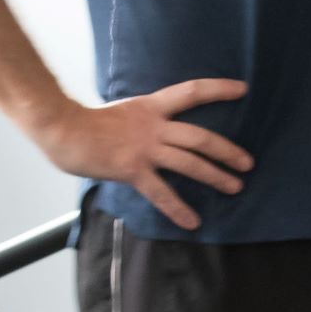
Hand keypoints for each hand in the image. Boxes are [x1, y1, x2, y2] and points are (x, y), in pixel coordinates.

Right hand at [31, 76, 252, 231]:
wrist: (62, 128)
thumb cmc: (87, 123)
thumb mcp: (124, 113)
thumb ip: (144, 122)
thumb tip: (159, 133)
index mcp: (151, 106)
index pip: (191, 92)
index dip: (218, 88)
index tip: (243, 89)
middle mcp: (153, 126)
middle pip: (200, 136)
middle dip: (227, 150)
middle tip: (248, 163)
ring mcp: (144, 148)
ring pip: (189, 162)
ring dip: (215, 176)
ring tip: (236, 187)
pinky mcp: (133, 170)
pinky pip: (162, 193)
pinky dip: (179, 209)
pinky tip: (193, 222)